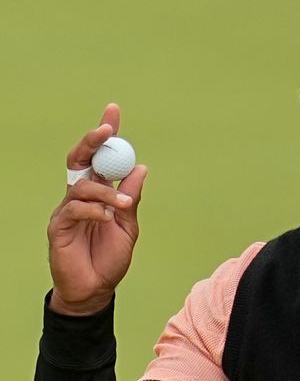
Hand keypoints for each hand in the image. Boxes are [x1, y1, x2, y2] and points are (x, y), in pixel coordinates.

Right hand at [47, 103, 147, 314]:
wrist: (96, 289)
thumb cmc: (110, 257)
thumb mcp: (128, 225)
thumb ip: (131, 198)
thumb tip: (141, 168)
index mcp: (99, 192)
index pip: (101, 158)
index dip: (106, 135)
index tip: (113, 110)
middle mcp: (81, 196)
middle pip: (80, 160)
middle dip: (92, 141)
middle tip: (106, 129)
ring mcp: (68, 210)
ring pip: (82, 185)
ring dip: (106, 192)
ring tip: (122, 207)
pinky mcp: (59, 226)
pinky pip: (75, 209)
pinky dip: (95, 210)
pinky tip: (107, 219)